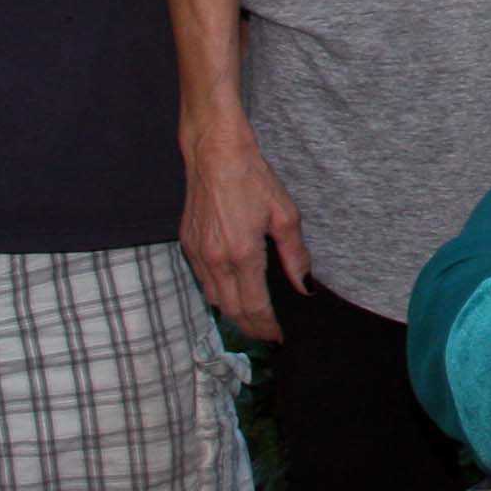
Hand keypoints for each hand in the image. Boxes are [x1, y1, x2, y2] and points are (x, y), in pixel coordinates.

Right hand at [180, 127, 309, 340]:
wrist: (214, 154)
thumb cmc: (252, 178)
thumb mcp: (285, 215)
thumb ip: (296, 256)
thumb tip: (304, 286)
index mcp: (243, 254)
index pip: (255, 306)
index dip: (267, 326)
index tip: (278, 337)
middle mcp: (216, 260)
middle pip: (233, 310)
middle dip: (251, 328)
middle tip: (267, 336)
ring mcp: (197, 254)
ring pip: (214, 299)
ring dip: (233, 314)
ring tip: (252, 319)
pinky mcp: (186, 245)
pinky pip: (202, 281)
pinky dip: (218, 294)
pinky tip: (232, 292)